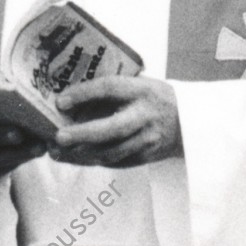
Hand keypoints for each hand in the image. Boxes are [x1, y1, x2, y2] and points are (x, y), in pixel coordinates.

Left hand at [51, 76, 180, 167]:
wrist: (188, 122)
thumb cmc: (154, 97)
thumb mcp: (139, 83)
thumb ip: (113, 88)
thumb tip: (72, 92)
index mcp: (141, 90)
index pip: (110, 89)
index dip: (84, 94)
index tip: (60, 101)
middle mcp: (144, 116)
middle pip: (112, 129)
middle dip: (82, 134)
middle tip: (58, 137)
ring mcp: (146, 140)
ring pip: (110, 152)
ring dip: (80, 154)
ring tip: (56, 152)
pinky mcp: (145, 157)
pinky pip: (115, 162)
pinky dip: (92, 161)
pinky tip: (74, 157)